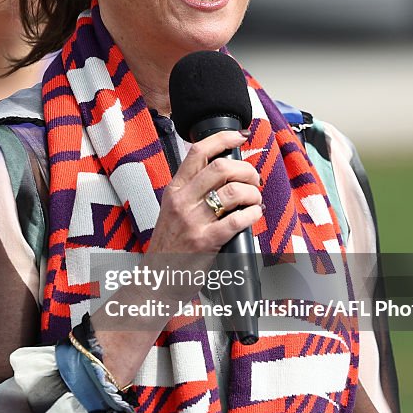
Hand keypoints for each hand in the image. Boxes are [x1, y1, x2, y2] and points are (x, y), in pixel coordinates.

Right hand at [147, 129, 262, 257]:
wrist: (157, 277)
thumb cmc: (170, 244)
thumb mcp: (173, 209)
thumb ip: (193, 189)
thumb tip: (226, 171)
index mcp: (175, 189)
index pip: (198, 151)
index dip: (223, 138)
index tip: (241, 136)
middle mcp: (181, 201)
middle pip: (221, 167)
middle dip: (246, 169)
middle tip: (254, 178)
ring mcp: (192, 221)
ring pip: (232, 191)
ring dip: (252, 192)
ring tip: (255, 199)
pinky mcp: (204, 242)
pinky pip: (237, 220)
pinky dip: (253, 214)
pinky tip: (255, 214)